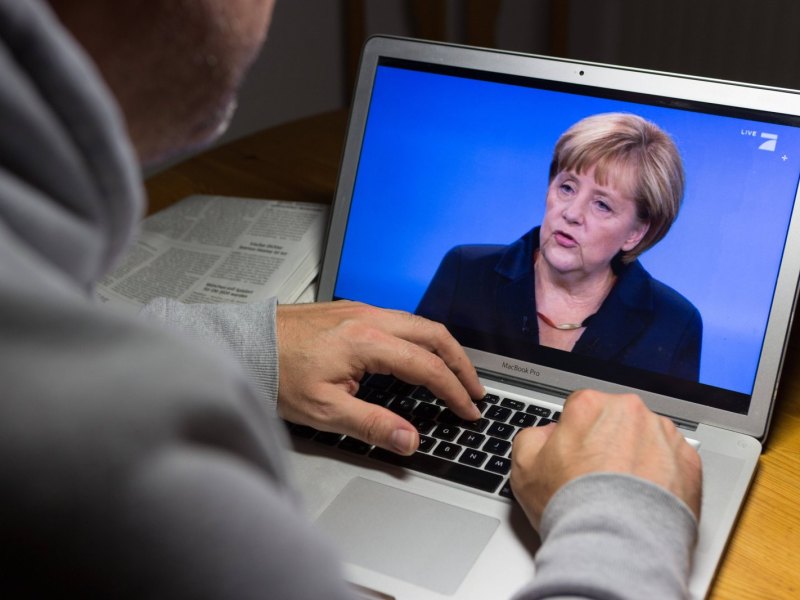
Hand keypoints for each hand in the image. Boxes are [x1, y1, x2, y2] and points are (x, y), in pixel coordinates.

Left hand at [276, 301, 483, 454]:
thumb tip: (409, 440)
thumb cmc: (277, 372)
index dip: (454, 391)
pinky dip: (420, 339)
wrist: (244, 343)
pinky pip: (400, 320)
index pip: (428, 367)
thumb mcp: (324, 410)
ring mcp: (361, 310)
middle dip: (461, 363)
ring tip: (453, 372)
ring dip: (442, 347)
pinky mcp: (350, 310)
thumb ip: (372, 424)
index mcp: (367, 342)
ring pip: (418, 323)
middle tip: (475, 389)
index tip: (468, 410)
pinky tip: (415, 356)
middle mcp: (370, 318)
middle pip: (434, 334)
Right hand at [510, 389, 701, 529]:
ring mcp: (664, 435)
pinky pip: (673, 461)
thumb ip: (532, 437)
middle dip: (608, 442)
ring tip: (623, 492)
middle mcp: (630, 412)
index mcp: (590, 405)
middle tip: (597, 477)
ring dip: (637, 456)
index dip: (574, 434)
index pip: (580, 407)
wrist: (616, 544)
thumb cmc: (572, 507)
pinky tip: (644, 497)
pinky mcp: (689, 461)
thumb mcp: (524, 467)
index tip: (574, 457)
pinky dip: (662, 475)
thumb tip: (546, 435)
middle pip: (616, 419)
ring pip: (647, 438)